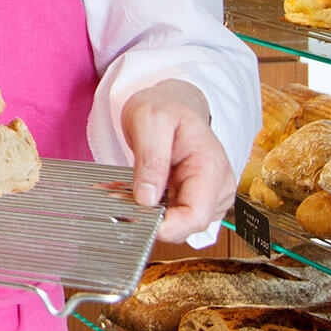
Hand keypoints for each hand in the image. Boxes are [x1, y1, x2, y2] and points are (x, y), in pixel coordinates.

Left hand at [122, 79, 235, 242]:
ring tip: (118, 188)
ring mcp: (208, 195)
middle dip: (148, 216)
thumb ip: (150, 159)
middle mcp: (216, 187)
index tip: (133, 217)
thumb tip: (147, 199)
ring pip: (175, 222)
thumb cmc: (165, 107)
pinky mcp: (195, 198)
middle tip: (114, 196)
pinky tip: (129, 189)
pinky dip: (146, 207)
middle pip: (185, 225)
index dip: (166, 226)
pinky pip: (170, 215)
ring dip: (144, 211)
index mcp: (210, 168)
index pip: (195, 216)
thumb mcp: (150, 121)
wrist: (173, 104)